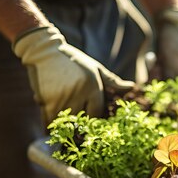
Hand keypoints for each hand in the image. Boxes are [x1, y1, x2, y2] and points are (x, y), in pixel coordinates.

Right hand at [13, 25, 134, 123]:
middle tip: (77, 125)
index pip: (97, 112)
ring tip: (64, 124)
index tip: (88, 118)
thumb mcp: (95, 68)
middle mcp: (80, 93)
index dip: (93, 117)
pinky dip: (50, 125)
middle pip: (83, 118)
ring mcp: (64, 97)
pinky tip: (51, 125)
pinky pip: (50, 121)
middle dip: (80, 123)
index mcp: (93, 86)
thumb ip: (113, 80)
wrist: (45, 52)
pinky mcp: (48, 100)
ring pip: (67, 122)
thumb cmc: (73, 60)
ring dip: (65, 125)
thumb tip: (132, 86)